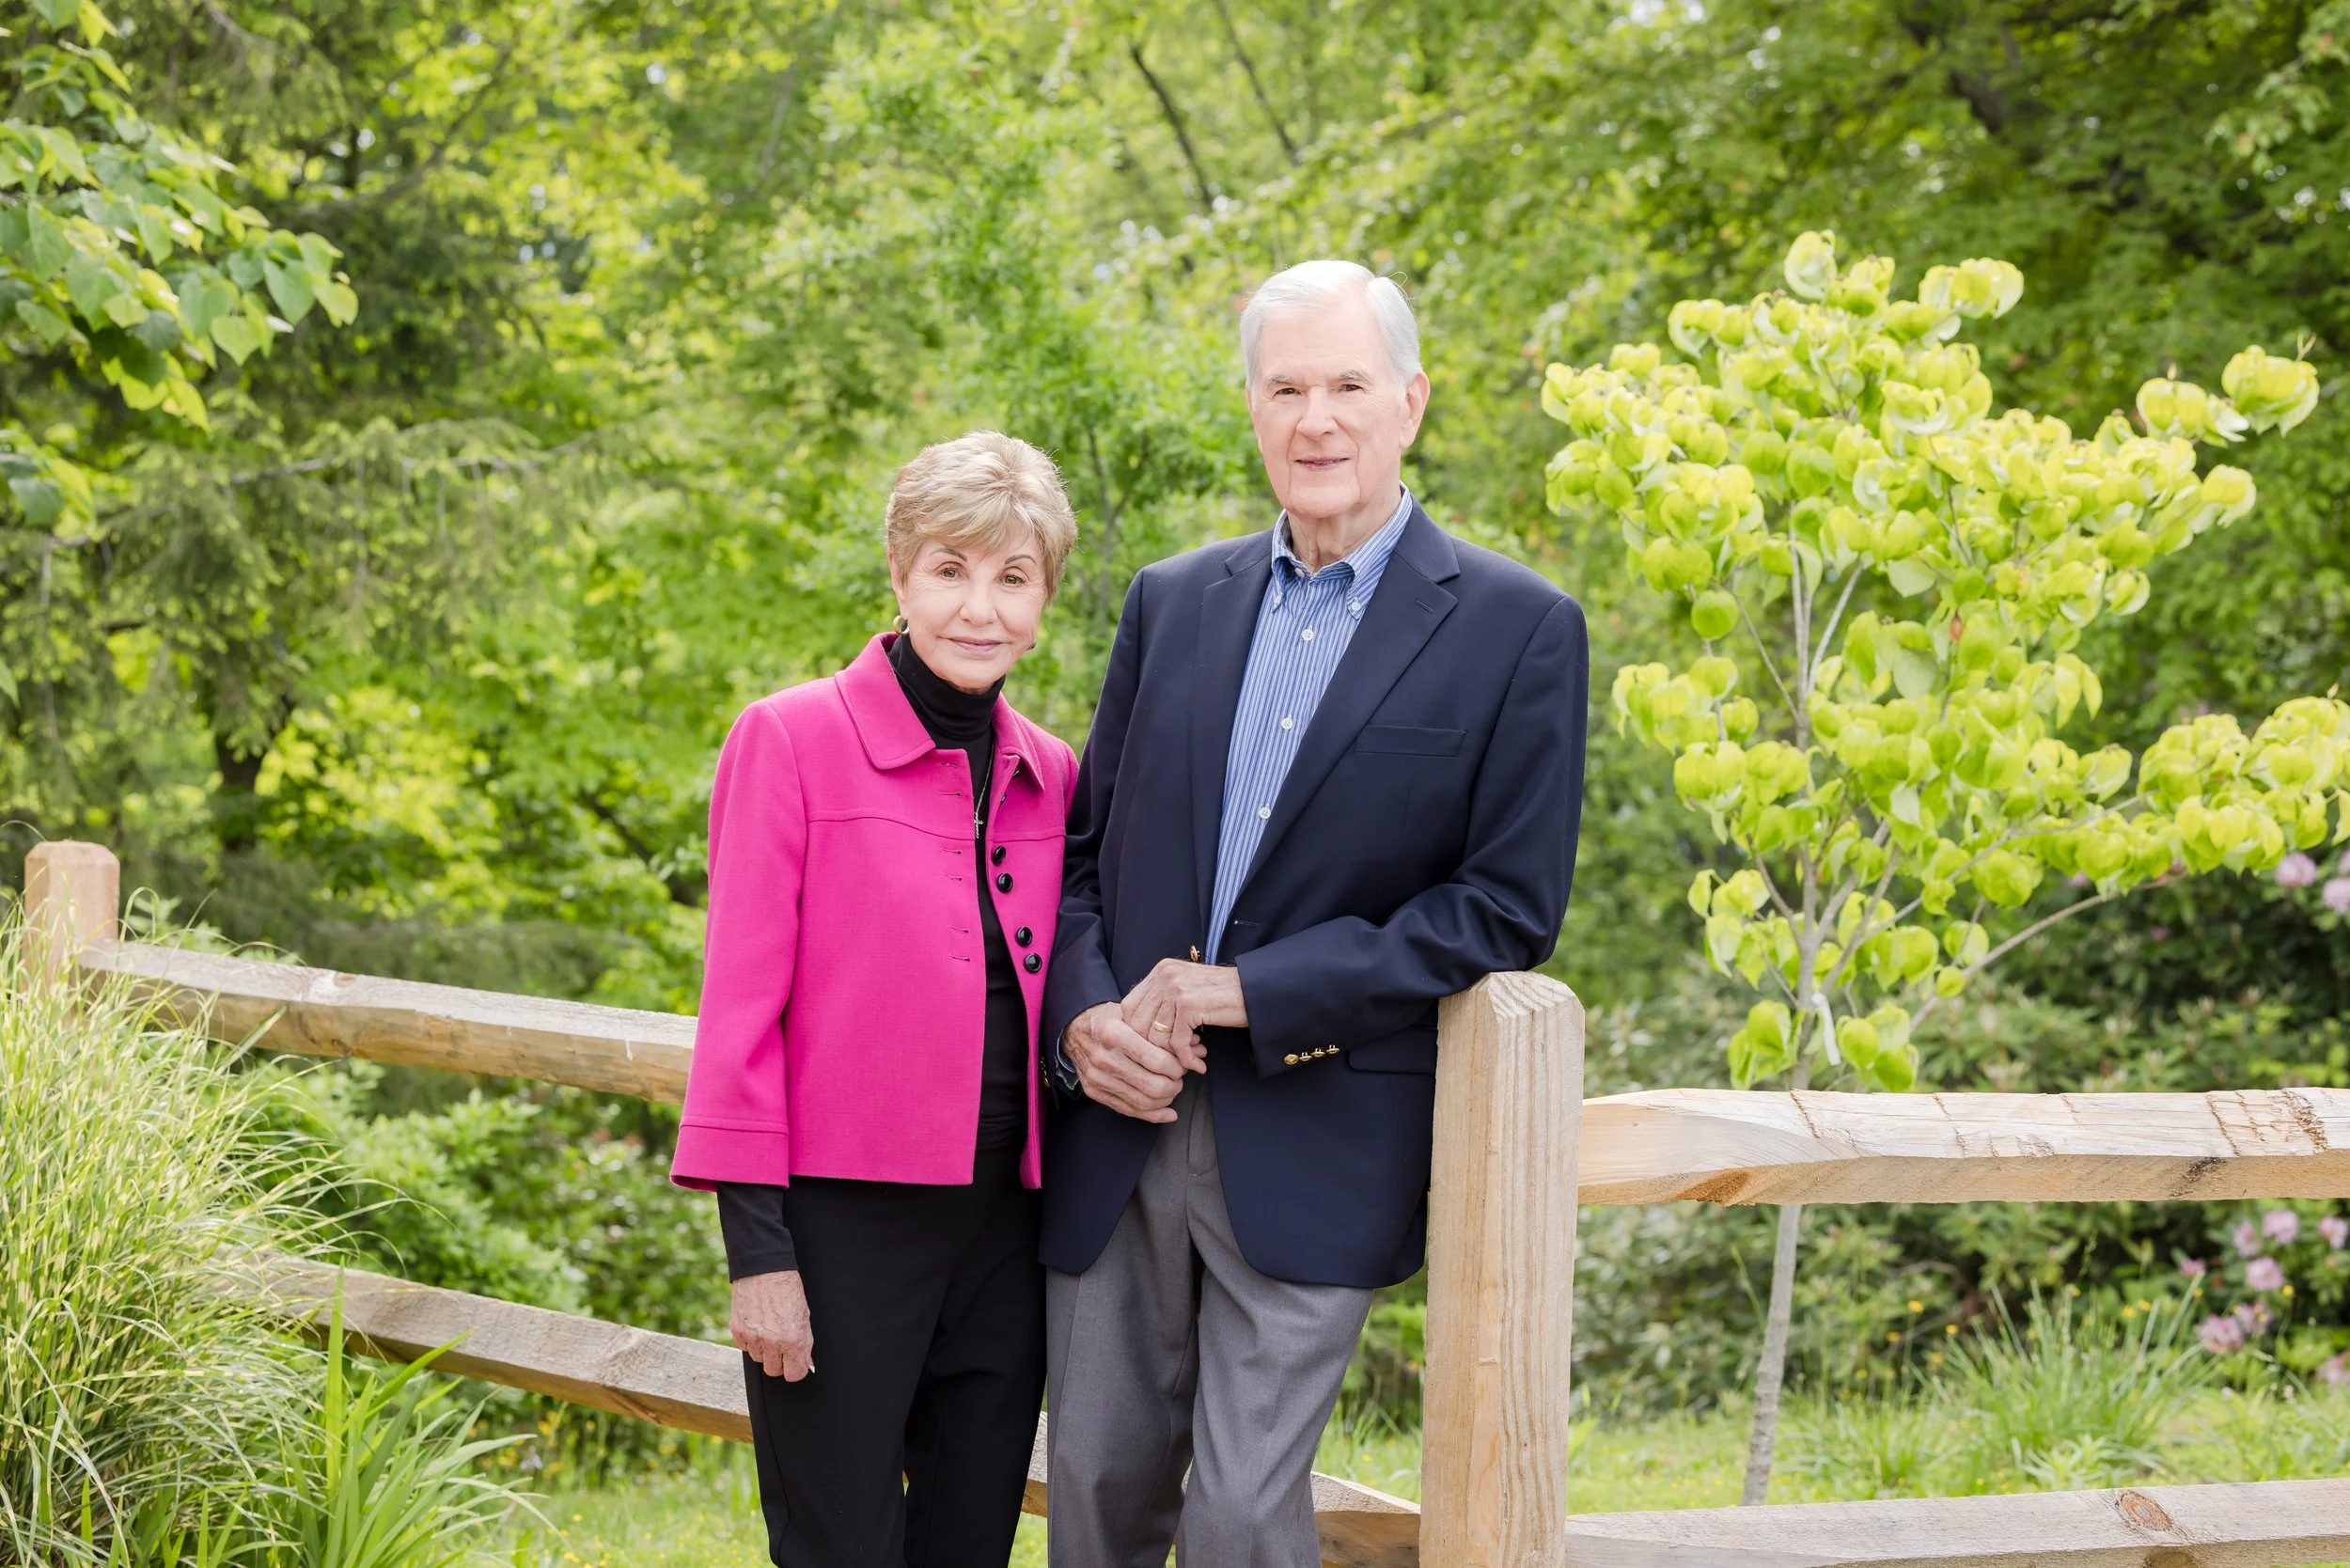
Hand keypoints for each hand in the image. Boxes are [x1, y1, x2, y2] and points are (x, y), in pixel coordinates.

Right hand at [732, 1269, 813, 1380]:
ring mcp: (753, 1338)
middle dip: (779, 1361)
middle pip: (774, 1371)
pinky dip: (750, 1340)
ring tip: (768, 1329)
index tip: (794, 1362)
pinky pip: (744, 1347)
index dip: (795, 1368)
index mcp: (793, 1340)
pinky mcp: (738, 1331)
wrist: (764, 1270)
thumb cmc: (787, 1290)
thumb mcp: (804, 1316)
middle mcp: (772, 1342)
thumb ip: (805, 1343)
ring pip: (758, 1359)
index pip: (794, 1374)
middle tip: (781, 1344)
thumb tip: (807, 1364)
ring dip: (763, 1350)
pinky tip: (756, 1324)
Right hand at [1064, 1002, 1190, 1122]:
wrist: (1076, 1030)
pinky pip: (1128, 1110)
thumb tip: (1199, 1047)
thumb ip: (1165, 1033)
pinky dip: (1153, 1115)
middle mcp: (1103, 1058)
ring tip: (1173, 1089)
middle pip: (1153, 1085)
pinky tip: (1168, 1112)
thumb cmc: (1111, 1020)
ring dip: (1166, 1099)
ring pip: (1143, 1101)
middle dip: (1175, 1085)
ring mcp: (1097, 1078)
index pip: (1158, 1060)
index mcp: (1114, 1033)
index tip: (1183, 1063)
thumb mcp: (1134, 1016)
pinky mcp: (1094, 1092)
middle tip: (1180, 1078)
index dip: (1178, 1066)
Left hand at [1120, 959, 1247, 1055]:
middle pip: (1137, 1024)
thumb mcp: (1187, 990)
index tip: (1155, 1049)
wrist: (1257, 990)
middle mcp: (1165, 975)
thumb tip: (1138, 1032)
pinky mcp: (1189, 1005)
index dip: (1137, 1033)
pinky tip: (1199, 1064)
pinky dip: (1187, 1059)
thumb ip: (1164, 1002)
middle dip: (1153, 1048)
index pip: (1129, 1008)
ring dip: (1172, 1056)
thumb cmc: (1224, 995)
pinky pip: (1176, 1043)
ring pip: (1155, 1037)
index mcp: (1161, 970)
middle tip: (1173, 1060)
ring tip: (1191, 1060)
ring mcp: (1176, 989)